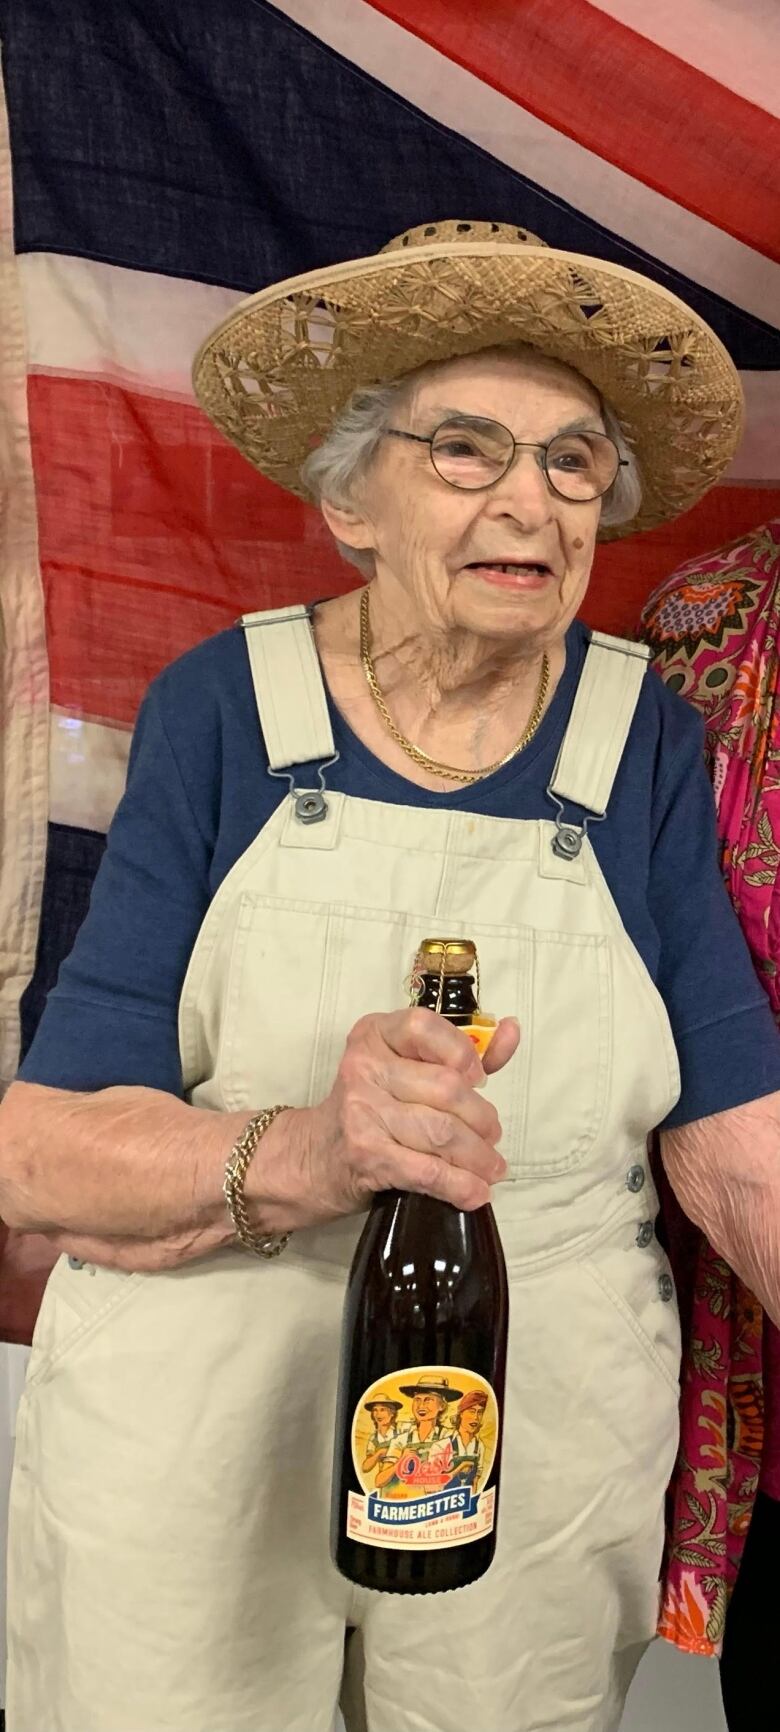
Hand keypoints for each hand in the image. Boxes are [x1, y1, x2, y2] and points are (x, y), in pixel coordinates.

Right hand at [251, 1007, 520, 1228]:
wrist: (311, 1157)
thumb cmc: (370, 1109)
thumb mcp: (406, 1069)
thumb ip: (460, 1052)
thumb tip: (511, 1031)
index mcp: (375, 1035)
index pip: (426, 1028)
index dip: (462, 1053)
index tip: (477, 1078)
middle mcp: (364, 1067)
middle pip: (445, 1088)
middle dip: (481, 1118)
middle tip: (491, 1136)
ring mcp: (361, 1111)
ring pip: (441, 1132)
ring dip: (477, 1157)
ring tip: (491, 1168)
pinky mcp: (366, 1155)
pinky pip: (426, 1170)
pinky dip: (458, 1186)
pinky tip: (474, 1193)